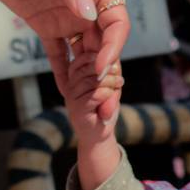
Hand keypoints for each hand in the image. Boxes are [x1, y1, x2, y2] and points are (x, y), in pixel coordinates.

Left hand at [0, 0, 129, 97]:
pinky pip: (59, 53)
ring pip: (85, 52)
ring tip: (86, 101)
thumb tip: (88, 14)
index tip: (102, 67)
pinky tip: (66, 93)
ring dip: (87, 75)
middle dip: (105, 69)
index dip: (114, 46)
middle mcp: (86, 5)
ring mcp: (66, 17)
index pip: (116, 22)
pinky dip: (64, 72)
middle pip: (104, 43)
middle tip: (100, 96)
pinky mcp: (45, 25)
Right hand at [65, 47, 124, 189]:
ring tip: (119, 85)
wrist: (100, 133)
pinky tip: (113, 97)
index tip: (115, 67)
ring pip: (92, 80)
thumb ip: (109, 69)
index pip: (84, 57)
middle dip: (108, 69)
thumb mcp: (110, 82)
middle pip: (88, 66)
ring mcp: (72, 96)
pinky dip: (108, 94)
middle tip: (119, 77)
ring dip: (110, 82)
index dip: (101, 58)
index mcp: (75, 75)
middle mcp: (70, 84)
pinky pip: (96, 94)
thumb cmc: (106, 106)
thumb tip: (113, 56)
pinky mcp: (78, 108)